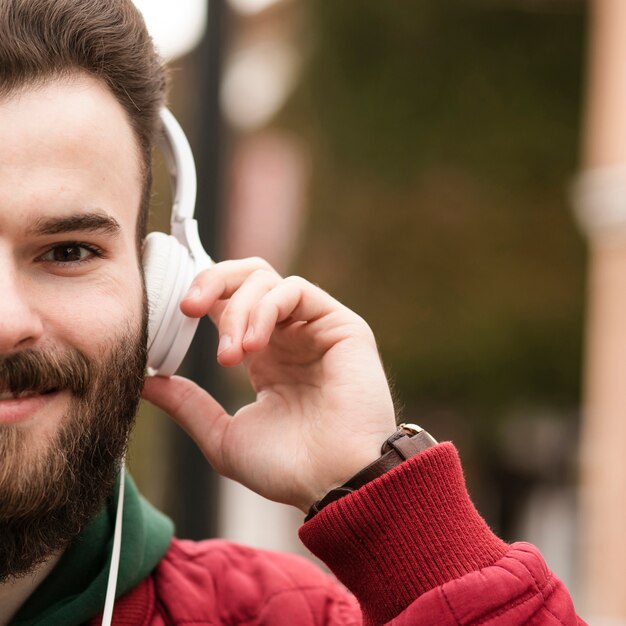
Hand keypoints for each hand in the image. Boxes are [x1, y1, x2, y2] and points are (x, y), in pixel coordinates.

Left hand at [141, 257, 396, 511]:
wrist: (335, 484)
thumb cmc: (287, 468)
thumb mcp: (223, 437)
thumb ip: (188, 405)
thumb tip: (144, 382)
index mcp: (264, 356)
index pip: (228, 302)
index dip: (198, 296)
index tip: (168, 311)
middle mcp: (288, 335)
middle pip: (246, 276)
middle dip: (211, 282)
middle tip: (185, 308)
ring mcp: (315, 327)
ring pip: (266, 279)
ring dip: (236, 310)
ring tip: (230, 357)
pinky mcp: (341, 325)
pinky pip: (295, 291)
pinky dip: (264, 309)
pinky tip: (252, 346)